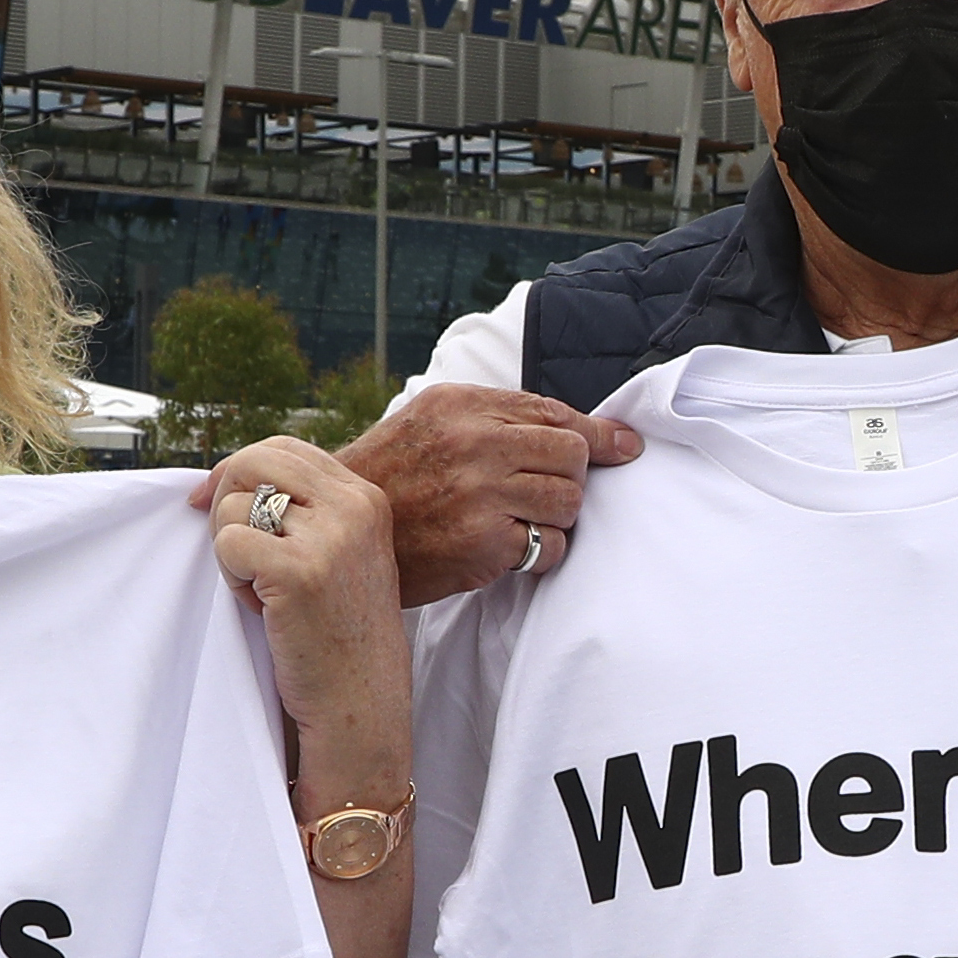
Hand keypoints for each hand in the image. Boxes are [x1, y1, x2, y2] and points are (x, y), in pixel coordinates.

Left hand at [201, 442, 406, 794]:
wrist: (360, 701)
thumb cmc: (338, 633)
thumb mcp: (339, 554)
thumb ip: (306, 509)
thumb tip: (227, 476)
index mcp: (365, 497)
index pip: (284, 449)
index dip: (240, 471)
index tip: (216, 503)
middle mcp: (353, 508)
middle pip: (255, 461)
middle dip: (225, 499)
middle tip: (235, 550)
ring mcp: (329, 537)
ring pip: (234, 506)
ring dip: (232, 551)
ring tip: (266, 592)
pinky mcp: (297, 570)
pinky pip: (227, 543)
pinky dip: (231, 578)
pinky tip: (263, 607)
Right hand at [327, 384, 637, 603]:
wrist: (334, 534)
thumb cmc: (392, 479)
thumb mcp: (431, 424)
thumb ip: (496, 418)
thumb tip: (590, 430)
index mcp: (460, 404)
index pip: (553, 412)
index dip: (597, 433)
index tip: (624, 446)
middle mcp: (472, 442)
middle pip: (571, 453)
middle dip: (572, 476)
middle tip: (545, 493)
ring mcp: (479, 493)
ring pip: (568, 500)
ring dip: (557, 517)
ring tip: (523, 521)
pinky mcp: (483, 543)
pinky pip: (550, 547)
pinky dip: (542, 553)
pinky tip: (509, 550)